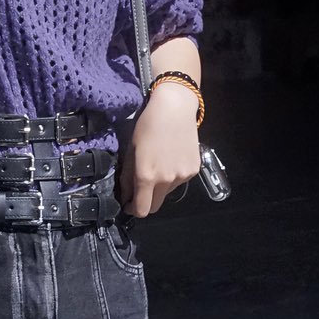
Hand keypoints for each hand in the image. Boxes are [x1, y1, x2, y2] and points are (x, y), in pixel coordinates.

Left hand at [118, 83, 201, 216]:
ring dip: (160, 186)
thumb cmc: (148, 125)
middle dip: (146, 202)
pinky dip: (172, 176)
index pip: (142, 209)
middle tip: (140, 188)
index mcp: (147, 176)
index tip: (128, 204)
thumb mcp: (131, 148)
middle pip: (156, 206)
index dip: (133, 209)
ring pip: (167, 192)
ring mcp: (182, 176)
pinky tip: (170, 158)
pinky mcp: (193, 170)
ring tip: (158, 163)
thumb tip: (125, 195)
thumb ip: (127, 175)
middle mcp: (166, 180)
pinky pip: (179, 181)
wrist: (175, 109)